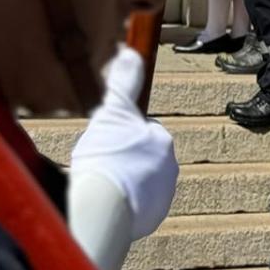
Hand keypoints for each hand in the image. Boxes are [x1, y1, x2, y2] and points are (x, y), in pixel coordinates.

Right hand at [69, 45, 178, 239]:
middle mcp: (171, 168)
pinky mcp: (152, 219)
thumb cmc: (107, 156)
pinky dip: (122, 204)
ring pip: (140, 182)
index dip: (122, 135)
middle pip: (142, 158)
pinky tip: (104, 203)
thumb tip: (131, 51)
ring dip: (123, 182)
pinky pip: (136, 207)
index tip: (105, 142)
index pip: (143, 131)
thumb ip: (123, 83)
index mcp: (163, 141)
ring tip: (99, 185)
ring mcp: (163, 196)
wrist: (103, 206)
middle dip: (124, 159)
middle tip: (99, 164)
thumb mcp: (112, 113)